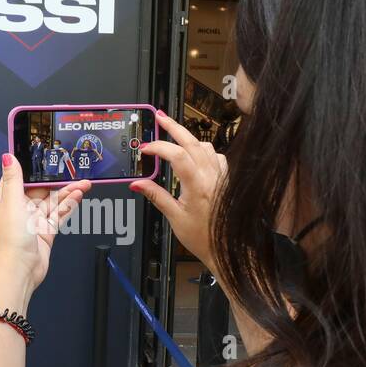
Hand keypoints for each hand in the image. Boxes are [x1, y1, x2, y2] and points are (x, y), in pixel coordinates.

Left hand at [0, 153, 89, 293]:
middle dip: (57, 180)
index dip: (34, 167)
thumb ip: (13, 179)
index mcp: (8, 199)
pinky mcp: (47, 232)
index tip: (47, 154)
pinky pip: (60, 215)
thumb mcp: (12, 202)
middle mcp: (21, 209)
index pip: (21, 178)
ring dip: (68, 192)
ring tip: (84, 183)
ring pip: (54, 201)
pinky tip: (78, 196)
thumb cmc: (11, 238)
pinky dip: (69, 205)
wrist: (20, 270)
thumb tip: (8, 156)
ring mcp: (35, 221)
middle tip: (74, 170)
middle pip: (41, 189)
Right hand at [130, 110, 227, 271]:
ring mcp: (221, 176)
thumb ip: (157, 196)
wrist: (227, 250)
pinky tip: (196, 155)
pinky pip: (217, 156)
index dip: (158, 147)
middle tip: (159, 117)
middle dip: (173, 126)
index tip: (145, 150)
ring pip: (206, 146)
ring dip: (189, 138)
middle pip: (192, 141)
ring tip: (174, 136)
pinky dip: (204, 150)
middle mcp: (212, 176)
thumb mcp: (175, 218)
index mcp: (197, 185)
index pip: (176, 154)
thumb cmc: (203, 238)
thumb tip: (138, 183)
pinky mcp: (226, 180)